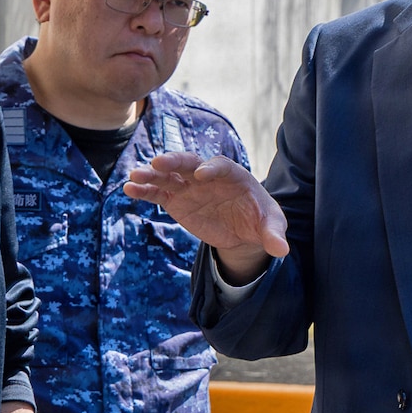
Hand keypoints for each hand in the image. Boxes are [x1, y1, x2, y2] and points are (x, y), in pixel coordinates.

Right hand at [124, 153, 288, 281]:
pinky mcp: (176, 200)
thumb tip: (282, 250)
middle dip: (174, 162)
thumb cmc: (260, 219)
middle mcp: (207, 175)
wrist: (243, 229)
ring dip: (151, 174)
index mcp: (232, 174)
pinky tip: (129, 189)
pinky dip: (144, 191)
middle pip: (189, 162)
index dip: (211, 168)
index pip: (220, 166)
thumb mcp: (271, 226)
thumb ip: (274, 234)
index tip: (201, 175)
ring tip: (134, 175)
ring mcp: (189, 186)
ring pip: (168, 176)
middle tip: (158, 163)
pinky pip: (158, 193)